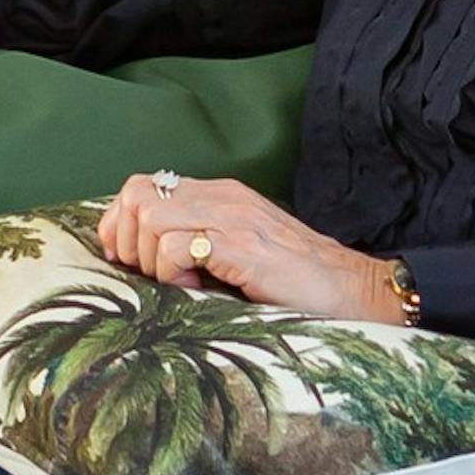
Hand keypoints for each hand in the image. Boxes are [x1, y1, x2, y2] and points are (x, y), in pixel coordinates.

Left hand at [95, 174, 411, 323]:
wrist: (352, 289)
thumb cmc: (295, 283)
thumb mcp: (237, 253)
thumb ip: (197, 245)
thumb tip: (141, 261)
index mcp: (219, 195)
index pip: (143, 186)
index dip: (122, 222)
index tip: (127, 259)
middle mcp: (222, 197)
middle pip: (137, 194)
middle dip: (129, 240)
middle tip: (150, 274)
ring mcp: (233, 217)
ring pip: (151, 218)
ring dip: (151, 259)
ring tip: (178, 282)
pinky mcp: (242, 245)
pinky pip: (177, 245)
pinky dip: (172, 271)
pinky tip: (195, 288)